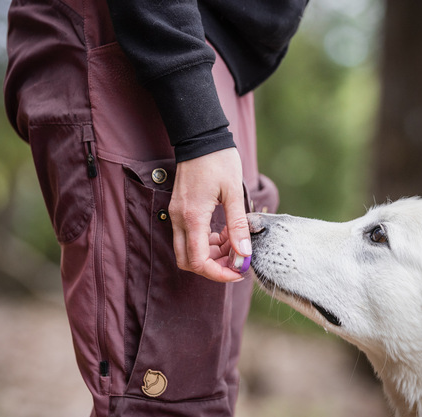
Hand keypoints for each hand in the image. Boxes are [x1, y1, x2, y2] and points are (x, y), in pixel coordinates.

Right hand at [169, 147, 251, 282]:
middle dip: (213, 268)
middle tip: (236, 262)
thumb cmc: (218, 160)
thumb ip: (238, 226)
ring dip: (211, 255)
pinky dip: (206, 243)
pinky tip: (224, 234)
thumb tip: (244, 253)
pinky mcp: (181, 210)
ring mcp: (178, 214)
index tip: (238, 272)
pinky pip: (189, 237)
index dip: (218, 273)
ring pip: (188, 251)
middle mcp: (180, 219)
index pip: (199, 261)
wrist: (200, 137)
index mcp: (193, 217)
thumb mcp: (234, 193)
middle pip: (188, 261)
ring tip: (234, 244)